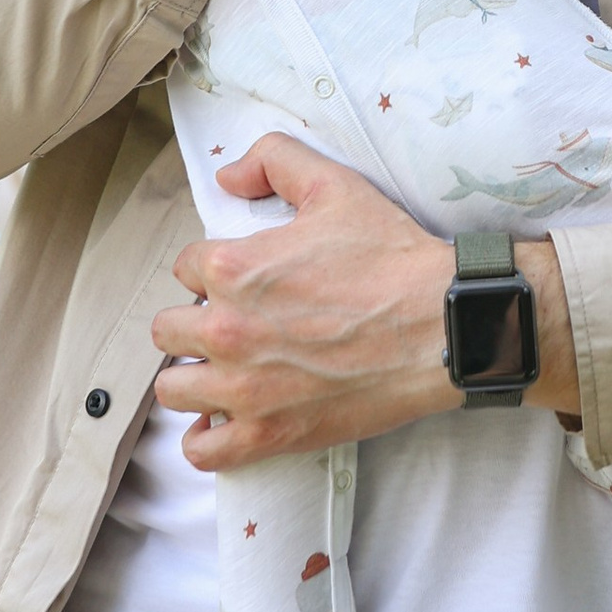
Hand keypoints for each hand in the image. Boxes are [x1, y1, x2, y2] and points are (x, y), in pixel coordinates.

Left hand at [150, 133, 576, 464]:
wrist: (443, 325)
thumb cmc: (391, 257)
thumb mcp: (334, 185)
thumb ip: (273, 160)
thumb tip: (228, 177)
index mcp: (233, 267)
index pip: (185, 268)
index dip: (213, 270)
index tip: (243, 280)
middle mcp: (226, 329)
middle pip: (168, 331)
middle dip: (195, 323)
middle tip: (235, 324)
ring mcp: (245, 388)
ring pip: (173, 390)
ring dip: (194, 378)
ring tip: (225, 371)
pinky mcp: (269, 434)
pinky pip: (203, 451)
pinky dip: (206, 439)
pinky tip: (225, 420)